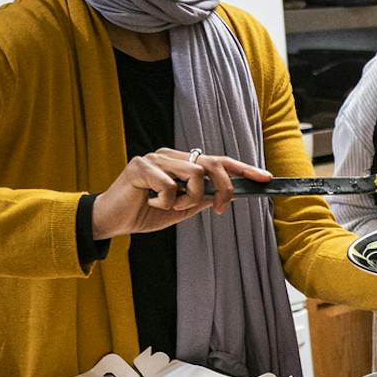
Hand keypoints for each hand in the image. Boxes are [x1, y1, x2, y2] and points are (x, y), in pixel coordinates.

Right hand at [90, 149, 269, 240]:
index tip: (266, 178)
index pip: (218, 162)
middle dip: (224, 187)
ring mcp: (156, 158)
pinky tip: (149, 203)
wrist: (111, 220)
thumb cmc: (144, 213)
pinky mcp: (140, 165)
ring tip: (170, 207)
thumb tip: (223, 196)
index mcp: (182, 164)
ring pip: (194, 174)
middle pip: (212, 164)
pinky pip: (169, 185)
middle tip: (221, 208)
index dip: (243, 169)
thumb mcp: (180, 210)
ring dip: (188, 199)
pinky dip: (165, 202)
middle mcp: (171, 156)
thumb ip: (200, 200)